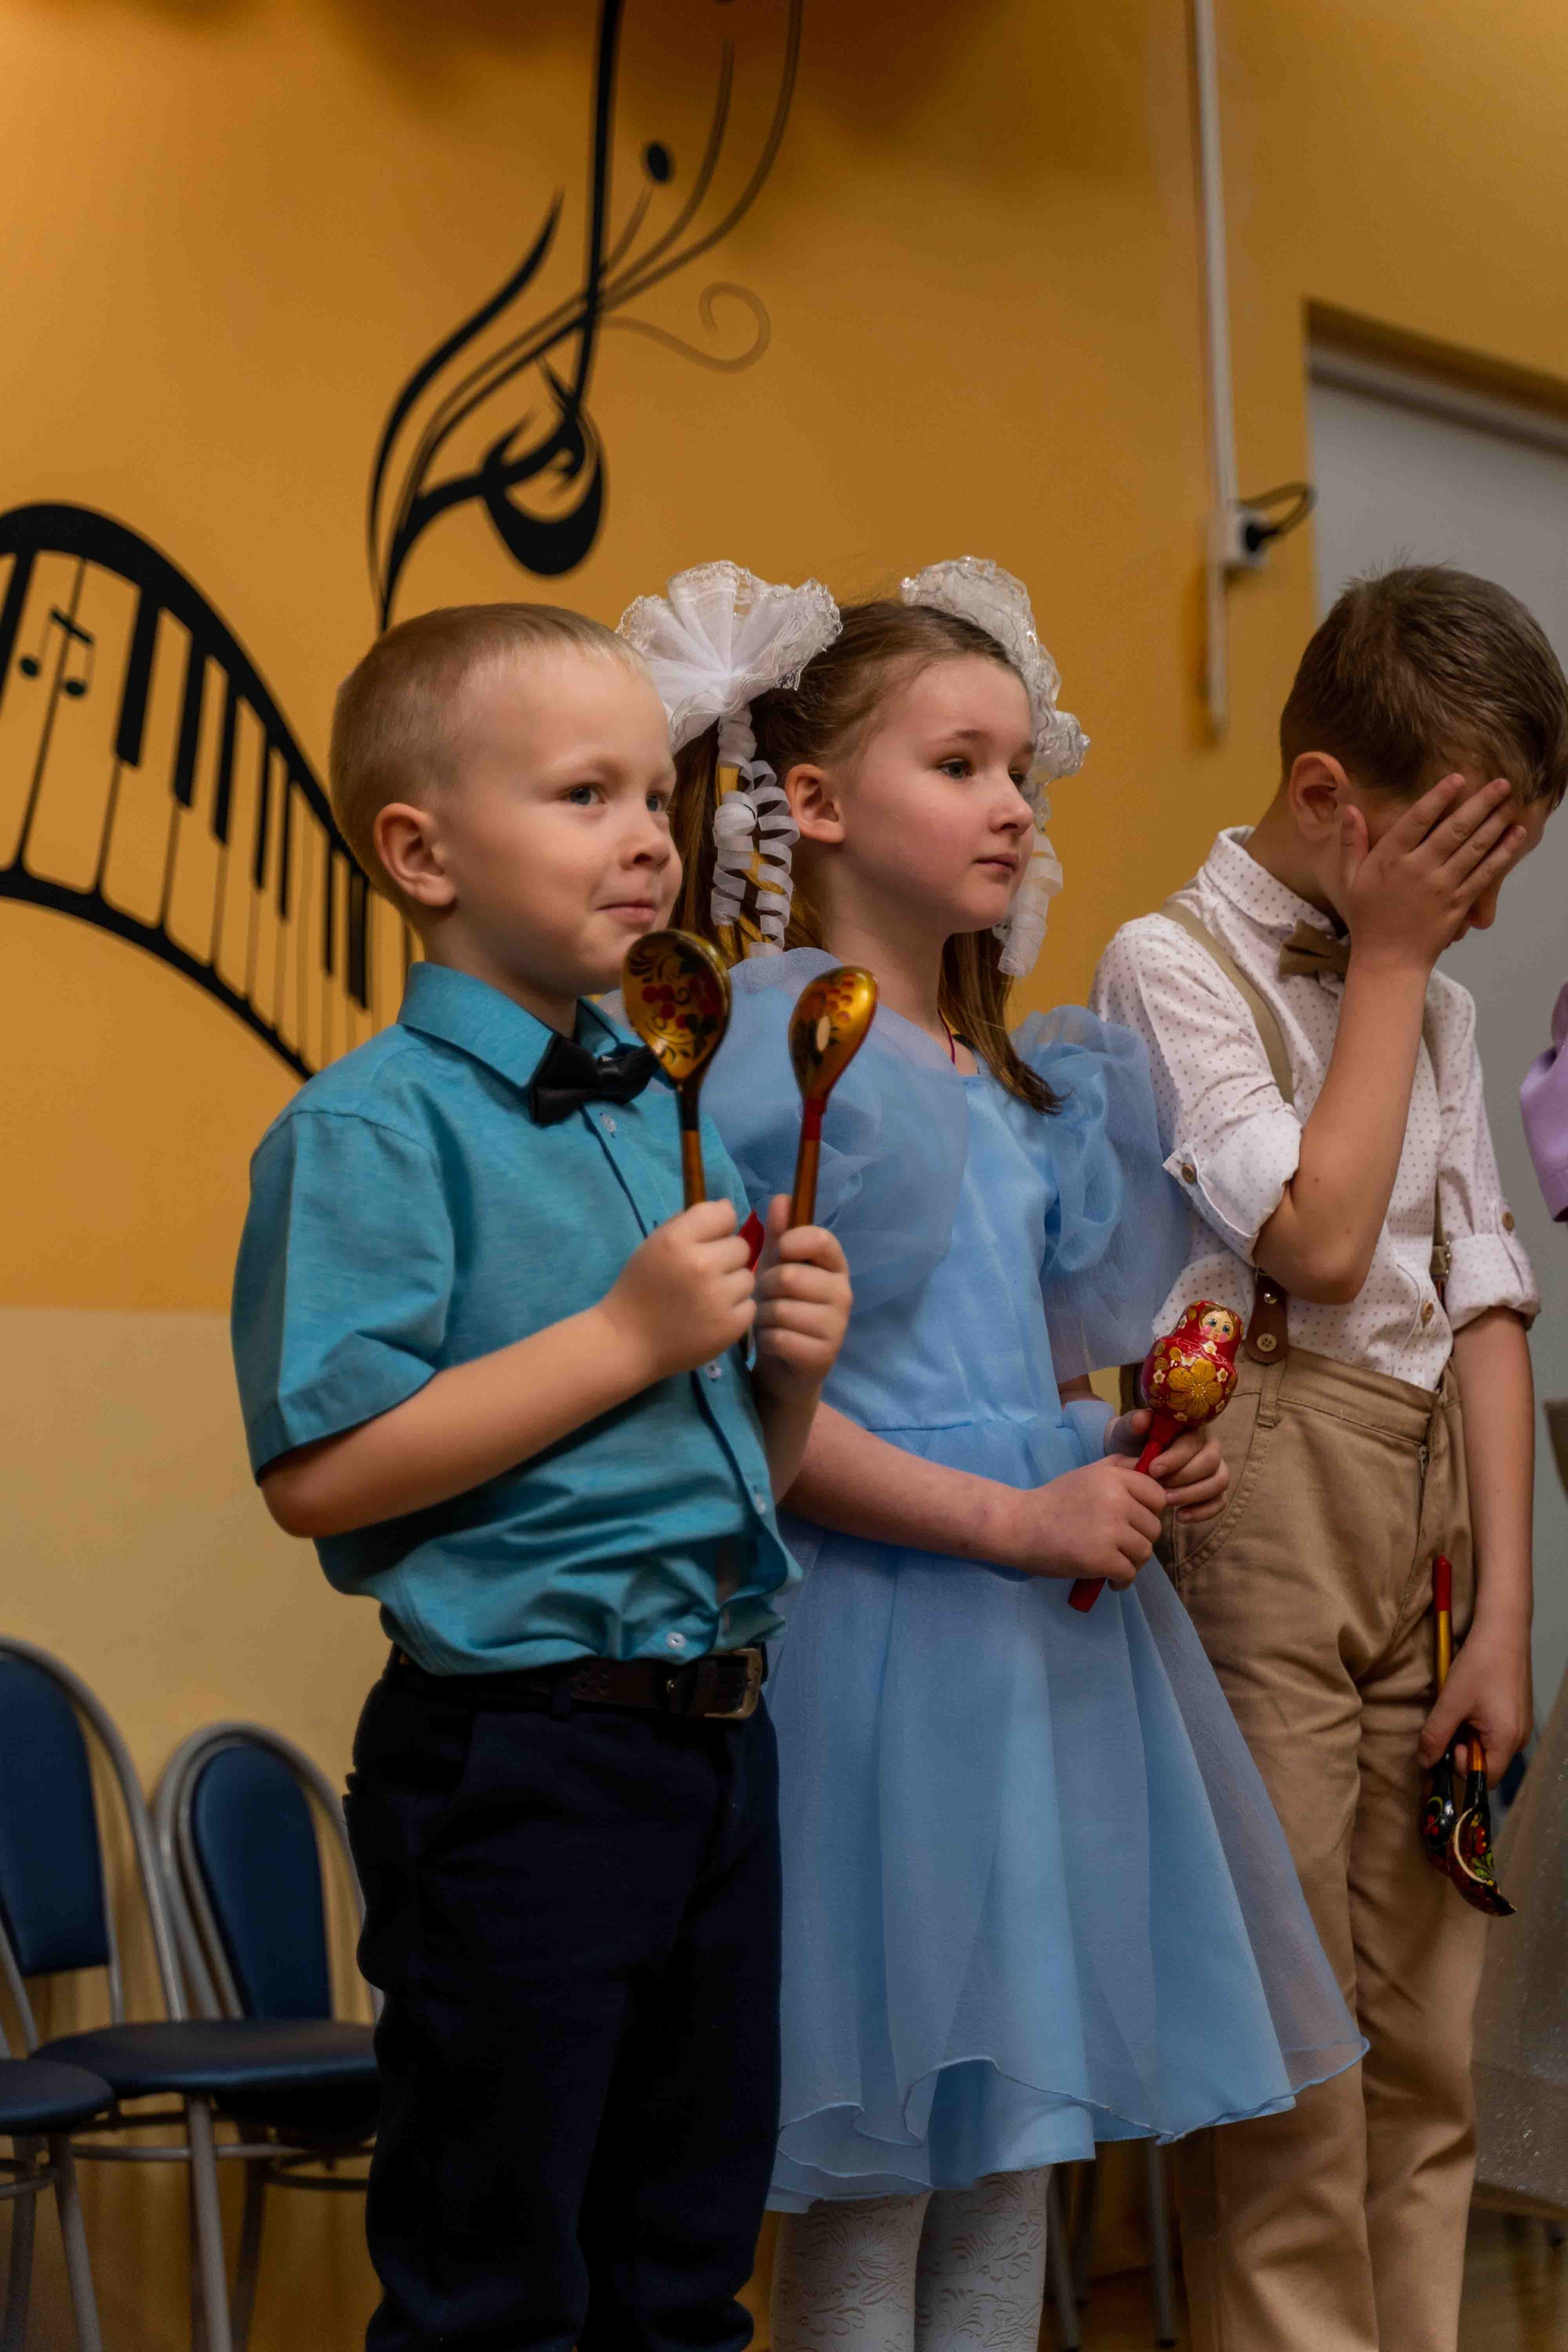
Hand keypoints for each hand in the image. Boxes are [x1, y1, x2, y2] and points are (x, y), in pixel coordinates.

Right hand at [599, 1201, 753, 1383]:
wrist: (628, 1343)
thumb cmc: (640, 1289)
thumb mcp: (654, 1245)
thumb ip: (688, 1223)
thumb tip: (727, 1209)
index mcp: (677, 1240)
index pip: (724, 1213)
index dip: (718, 1226)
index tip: (707, 1241)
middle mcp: (701, 1264)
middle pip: (741, 1246)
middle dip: (726, 1258)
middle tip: (703, 1275)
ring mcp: (718, 1297)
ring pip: (748, 1277)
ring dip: (732, 1285)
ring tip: (707, 1298)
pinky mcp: (731, 1325)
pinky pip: (750, 1306)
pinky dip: (735, 1311)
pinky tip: (712, 1317)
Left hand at [752, 1195, 852, 1405]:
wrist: (786, 1366)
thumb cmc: (782, 1307)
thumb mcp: (778, 1267)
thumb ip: (780, 1234)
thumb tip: (781, 1197)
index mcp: (835, 1266)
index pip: (821, 1239)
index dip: (791, 1242)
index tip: (779, 1252)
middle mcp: (843, 1294)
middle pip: (789, 1277)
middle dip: (766, 1288)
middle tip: (768, 1299)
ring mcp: (837, 1326)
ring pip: (780, 1309)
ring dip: (763, 1316)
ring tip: (769, 1321)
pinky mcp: (823, 1355)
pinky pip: (779, 1337)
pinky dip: (767, 1340)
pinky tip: (774, 1343)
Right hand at [1002, 1458, 1165, 1587]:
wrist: (1020, 1526)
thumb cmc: (1053, 1501)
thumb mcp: (1088, 1473)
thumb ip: (1119, 1467)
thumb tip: (1152, 1468)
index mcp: (1115, 1477)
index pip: (1158, 1497)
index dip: (1149, 1512)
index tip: (1131, 1522)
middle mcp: (1117, 1500)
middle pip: (1154, 1528)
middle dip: (1139, 1540)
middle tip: (1118, 1546)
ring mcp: (1111, 1530)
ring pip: (1144, 1552)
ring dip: (1132, 1562)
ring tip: (1112, 1562)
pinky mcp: (1102, 1558)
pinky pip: (1129, 1573)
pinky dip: (1121, 1581)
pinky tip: (1108, 1579)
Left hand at [1106, 1410, 1229, 1522]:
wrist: (1131, 1462)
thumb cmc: (1132, 1443)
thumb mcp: (1126, 1432)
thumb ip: (1131, 1424)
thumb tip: (1143, 1419)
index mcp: (1191, 1427)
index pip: (1192, 1441)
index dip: (1175, 1457)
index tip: (1153, 1470)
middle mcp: (1209, 1446)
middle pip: (1211, 1462)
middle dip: (1184, 1478)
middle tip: (1159, 1489)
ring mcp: (1215, 1469)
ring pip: (1219, 1482)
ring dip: (1193, 1495)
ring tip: (1166, 1503)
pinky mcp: (1214, 1491)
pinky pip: (1219, 1502)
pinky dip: (1202, 1512)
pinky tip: (1179, 1517)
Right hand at [1339, 773, 1526, 971]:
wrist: (1388, 959)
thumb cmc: (1367, 918)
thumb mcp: (1350, 879)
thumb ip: (1352, 843)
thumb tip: (1350, 810)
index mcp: (1390, 859)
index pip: (1418, 819)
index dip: (1439, 796)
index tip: (1458, 778)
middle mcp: (1418, 868)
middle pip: (1454, 828)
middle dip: (1480, 803)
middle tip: (1501, 783)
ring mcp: (1442, 886)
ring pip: (1473, 848)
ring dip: (1495, 823)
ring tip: (1511, 803)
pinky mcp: (1459, 903)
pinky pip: (1485, 873)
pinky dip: (1502, 853)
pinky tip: (1515, 836)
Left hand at [1418, 1617, 1532, 1786]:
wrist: (1503, 1631)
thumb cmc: (1478, 1666)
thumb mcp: (1450, 1702)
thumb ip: (1436, 1736)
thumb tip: (1426, 1764)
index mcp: (1507, 1740)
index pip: (1483, 1778)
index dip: (1461, 1766)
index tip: (1450, 1742)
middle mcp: (1520, 1738)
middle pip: (1486, 1763)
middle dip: (1463, 1748)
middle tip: (1451, 1722)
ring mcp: (1521, 1725)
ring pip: (1489, 1746)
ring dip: (1469, 1734)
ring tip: (1460, 1708)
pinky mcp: (1517, 1713)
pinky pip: (1495, 1731)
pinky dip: (1479, 1724)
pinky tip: (1471, 1701)